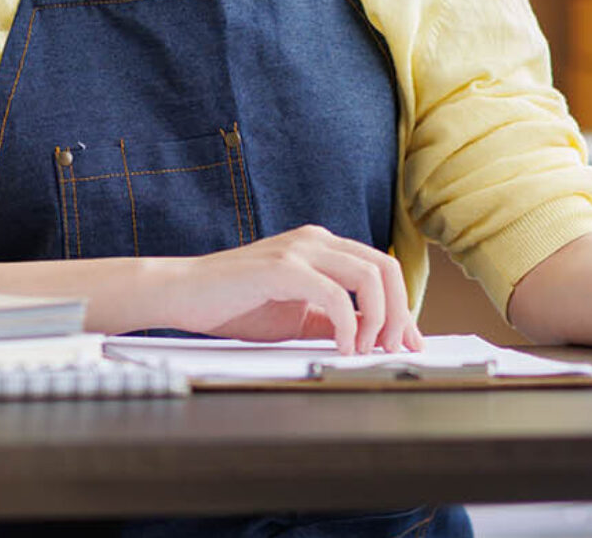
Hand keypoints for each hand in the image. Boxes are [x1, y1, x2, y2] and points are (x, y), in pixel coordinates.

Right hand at [149, 225, 421, 354]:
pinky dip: (348, 326)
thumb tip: (374, 338)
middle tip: (392, 349)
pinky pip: (335, 295)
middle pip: (386, 268)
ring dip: (378, 320)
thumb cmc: (233, 305)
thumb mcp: (296, 317)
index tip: (409, 343)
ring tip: (366, 351)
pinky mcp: (283, 267)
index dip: (403, 308)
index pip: (381, 269)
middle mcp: (317, 240)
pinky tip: (343, 348)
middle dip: (399, 313)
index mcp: (323, 248)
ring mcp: (300, 249)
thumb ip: (332, 321)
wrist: (182, 294)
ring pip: (370, 276)